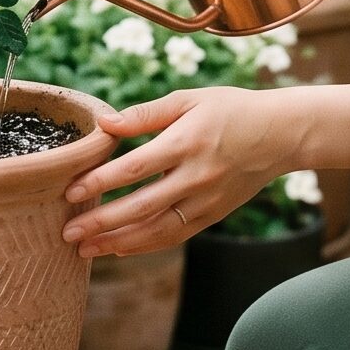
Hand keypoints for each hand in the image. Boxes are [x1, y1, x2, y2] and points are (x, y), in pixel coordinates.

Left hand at [60, 87, 294, 258]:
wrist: (280, 134)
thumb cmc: (230, 109)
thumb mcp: (188, 100)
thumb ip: (144, 114)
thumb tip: (103, 123)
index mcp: (187, 142)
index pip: (136, 167)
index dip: (101, 181)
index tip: (72, 191)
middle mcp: (197, 176)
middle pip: (142, 206)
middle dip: (102, 222)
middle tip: (68, 232)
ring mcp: (207, 200)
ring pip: (158, 230)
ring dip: (119, 242)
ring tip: (86, 250)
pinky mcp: (214, 215)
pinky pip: (175, 235)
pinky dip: (146, 245)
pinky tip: (119, 248)